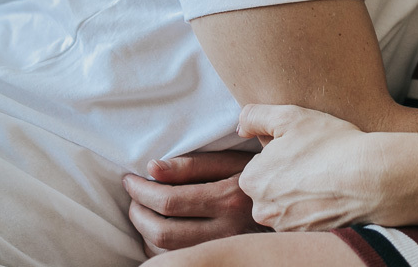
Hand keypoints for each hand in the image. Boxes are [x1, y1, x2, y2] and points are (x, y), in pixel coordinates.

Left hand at [123, 151, 265, 255]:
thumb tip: (152, 168)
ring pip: (166, 251)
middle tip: (133, 195)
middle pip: (163, 232)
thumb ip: (192, 164)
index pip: (169, 201)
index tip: (130, 179)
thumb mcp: (230, 161)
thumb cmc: (254, 175)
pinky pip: (176, 259)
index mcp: (228, 200)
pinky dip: (158, 245)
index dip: (141, 190)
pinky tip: (160, 225)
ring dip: (144, 230)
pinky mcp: (218, 259)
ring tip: (143, 208)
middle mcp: (226, 230)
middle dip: (137, 213)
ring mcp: (222, 248)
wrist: (287, 200)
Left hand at [237, 104, 383, 231]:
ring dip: (301, 193)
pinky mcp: (307, 237)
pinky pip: (305, 218)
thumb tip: (241, 127)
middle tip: (314, 162)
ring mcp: (285, 227)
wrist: (370, 178)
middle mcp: (262, 210)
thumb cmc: (330, 144)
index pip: (259, 164)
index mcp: (251, 180)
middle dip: (287, 175)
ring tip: (325, 177)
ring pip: (287, 204)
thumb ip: (256, 117)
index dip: (281, 152)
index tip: (301, 148)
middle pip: (270, 186)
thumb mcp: (290, 116)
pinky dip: (315, 208)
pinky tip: (332, 194)